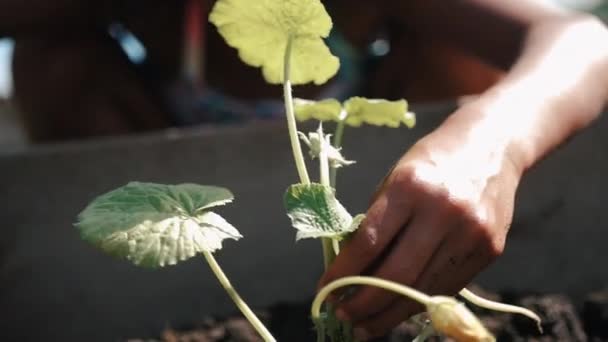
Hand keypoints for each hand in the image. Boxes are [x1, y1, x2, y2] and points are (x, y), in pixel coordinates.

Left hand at [319, 108, 523, 339]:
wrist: (492, 147)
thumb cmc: (431, 162)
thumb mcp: (395, 179)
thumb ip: (376, 222)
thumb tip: (350, 271)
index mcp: (411, 186)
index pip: (369, 242)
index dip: (343, 272)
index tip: (323, 289)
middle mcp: (443, 211)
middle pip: (396, 276)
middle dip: (363, 303)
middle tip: (342, 316)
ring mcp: (471, 234)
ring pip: (422, 291)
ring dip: (388, 315)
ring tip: (364, 326)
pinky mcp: (490, 250)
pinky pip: (446, 287)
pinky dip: (417, 304)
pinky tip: (397, 311)